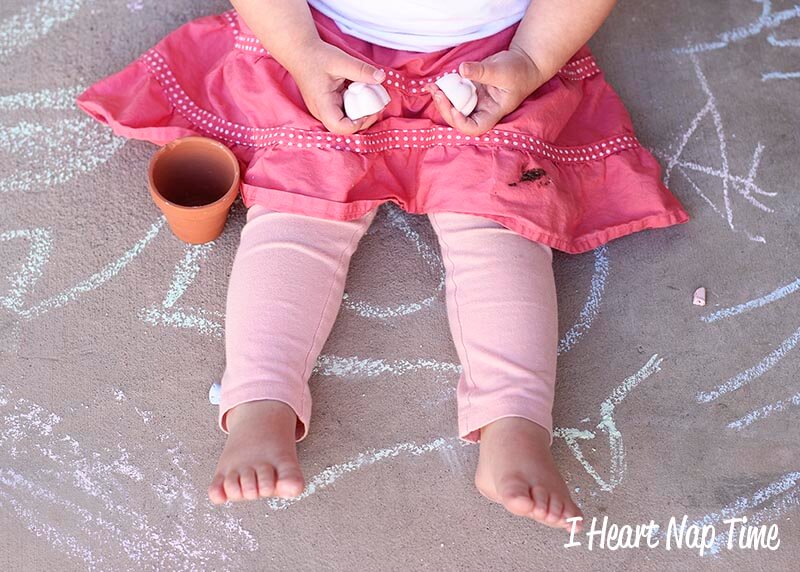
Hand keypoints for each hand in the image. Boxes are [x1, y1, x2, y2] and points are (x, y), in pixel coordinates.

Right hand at [286, 40, 386, 134]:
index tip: (371, 109)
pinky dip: (355, 105)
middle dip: (365, 118)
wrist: (300, 52)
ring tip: (371, 97)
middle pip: (347, 127)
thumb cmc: (316, 56)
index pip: (342, 128)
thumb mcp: (341, 60)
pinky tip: (361, 93)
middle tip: (378, 103)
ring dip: (361, 112)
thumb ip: (361, 70)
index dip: (360, 123)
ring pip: (347, 121)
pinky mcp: (329, 106)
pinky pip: (345, 112)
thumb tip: (381, 78)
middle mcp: (322, 113)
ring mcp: (325, 111)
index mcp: (322, 105)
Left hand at [426, 46, 544, 135]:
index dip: (461, 123)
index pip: (474, 127)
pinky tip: (434, 83)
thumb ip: (482, 71)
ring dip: (440, 99)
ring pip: (453, 106)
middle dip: (445, 108)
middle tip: (438, 93)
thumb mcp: (502, 70)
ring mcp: (474, 100)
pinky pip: (453, 93)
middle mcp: (481, 109)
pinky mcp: (469, 89)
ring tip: (432, 87)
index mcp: (492, 112)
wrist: (523, 63)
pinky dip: (443, 88)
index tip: (454, 109)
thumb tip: (462, 69)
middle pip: (459, 119)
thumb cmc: (519, 71)